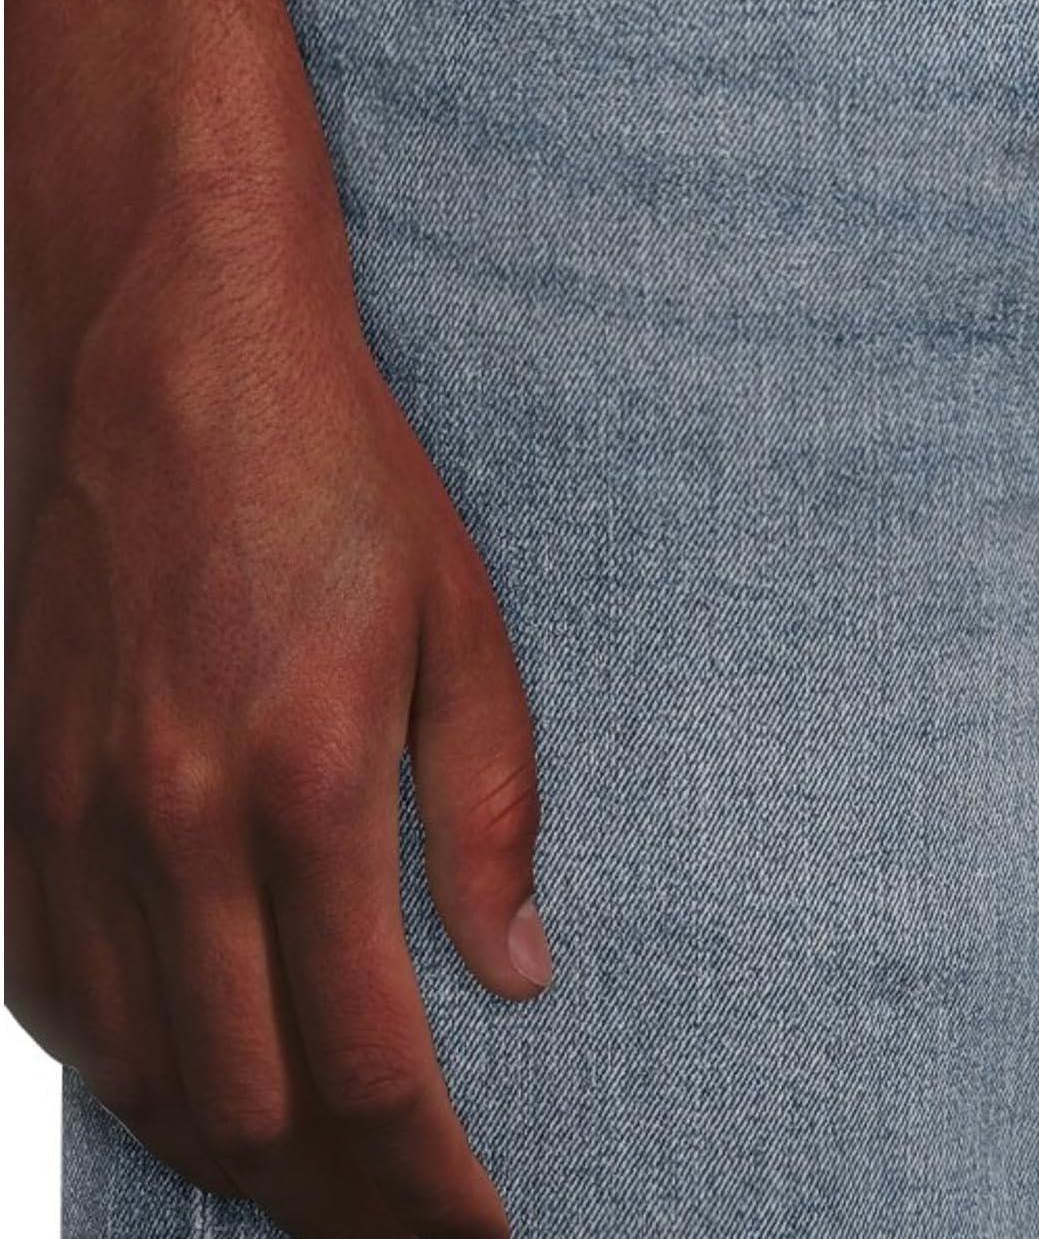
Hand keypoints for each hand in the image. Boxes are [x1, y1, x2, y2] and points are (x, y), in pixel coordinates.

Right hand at [6, 188, 545, 1237]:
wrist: (173, 357)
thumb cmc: (335, 474)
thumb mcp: (460, 623)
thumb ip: (487, 811)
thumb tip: (517, 973)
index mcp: (306, 781)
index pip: (370, 1063)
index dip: (432, 1180)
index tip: (484, 1224)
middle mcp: (174, 820)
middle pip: (246, 1104)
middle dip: (341, 1194)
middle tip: (414, 1204)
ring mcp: (77, 812)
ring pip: (139, 1069)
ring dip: (233, 1147)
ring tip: (316, 1171)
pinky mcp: (21, 789)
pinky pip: (52, 990)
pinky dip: (126, 1063)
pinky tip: (188, 1071)